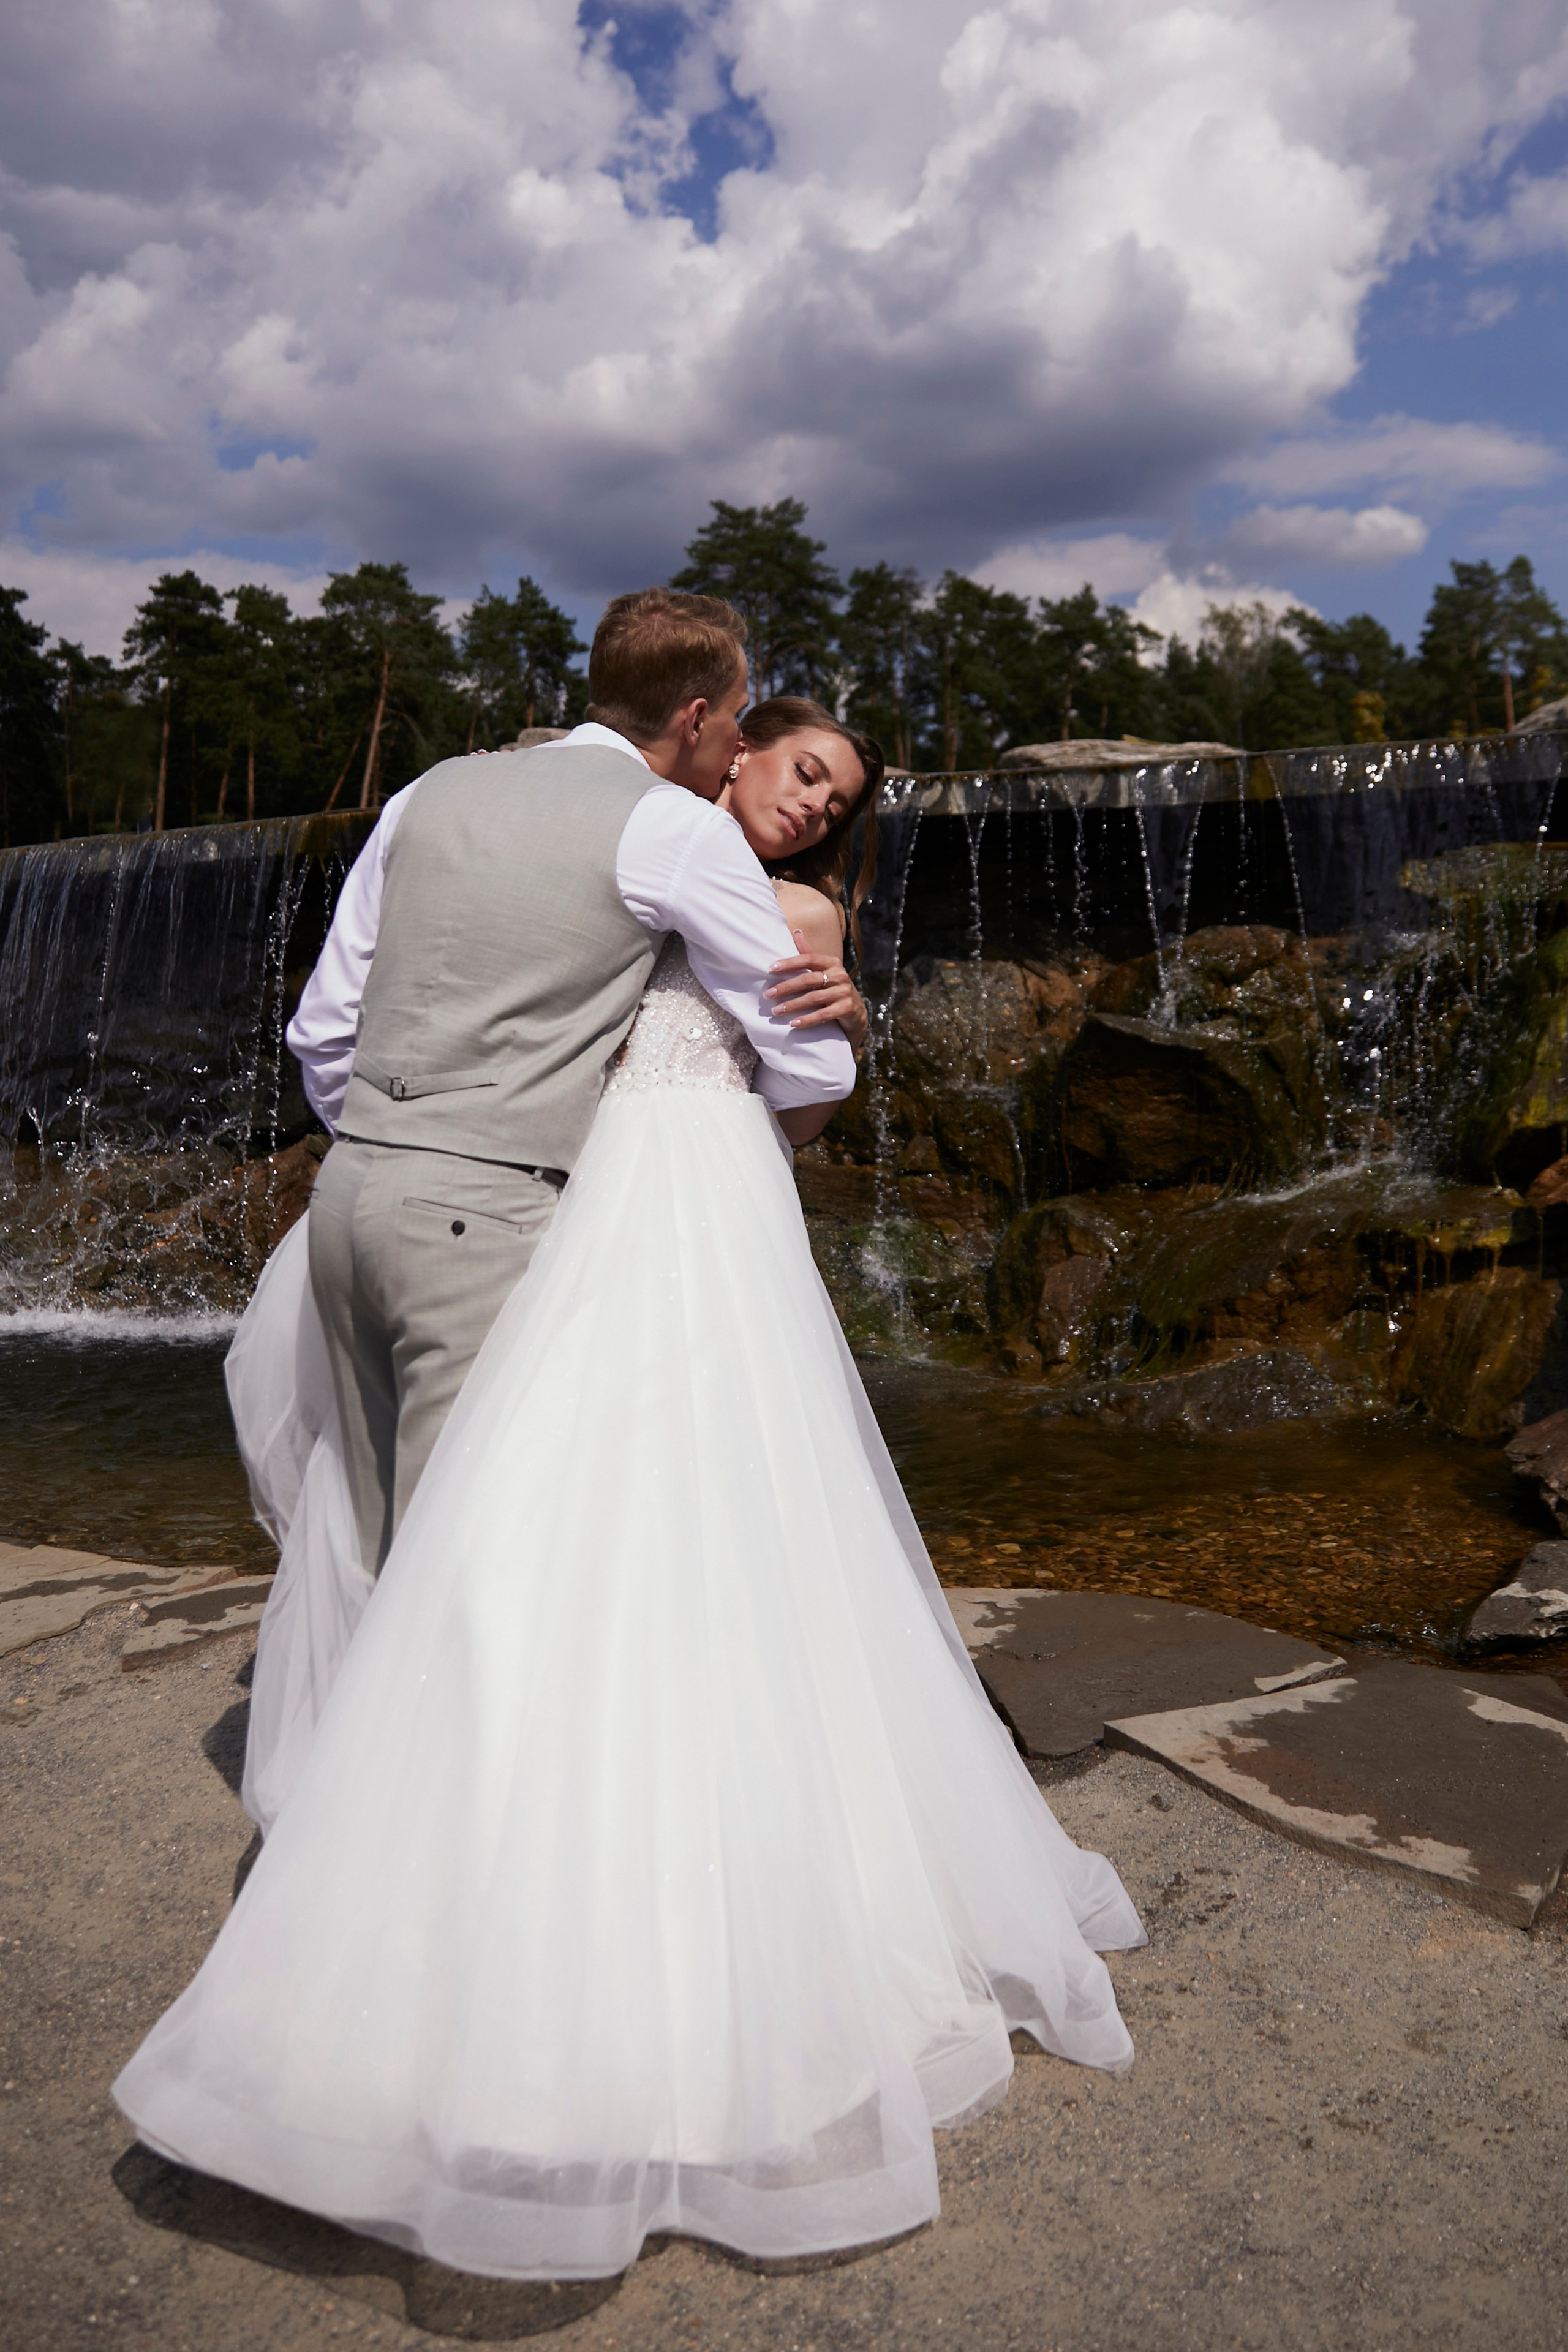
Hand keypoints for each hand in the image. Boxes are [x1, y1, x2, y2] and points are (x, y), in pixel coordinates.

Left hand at [767, 931, 868, 1051]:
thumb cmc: (833, 988)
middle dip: (786, 987)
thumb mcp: (824, 970)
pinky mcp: (846, 1008)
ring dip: (793, 1005)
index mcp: (831, 962)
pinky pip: (823, 1015)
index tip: (771, 968)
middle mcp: (839, 975)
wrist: (856, 1011)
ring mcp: (844, 992)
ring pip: (813, 998)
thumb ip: (809, 954)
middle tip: (768, 994)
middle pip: (808, 979)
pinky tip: (794, 1024)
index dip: (790, 963)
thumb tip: (796, 931)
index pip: (808, 959)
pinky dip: (807, 1020)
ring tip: (776, 1010)